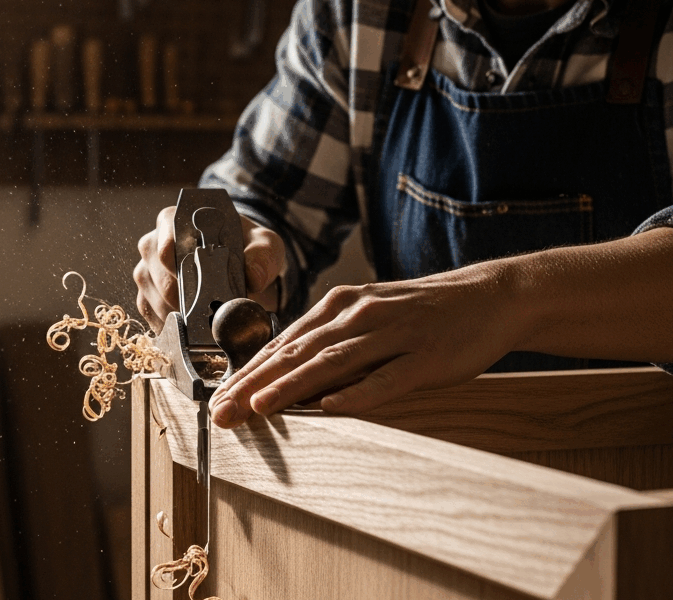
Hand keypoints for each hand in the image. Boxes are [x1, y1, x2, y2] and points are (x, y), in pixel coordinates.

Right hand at [134, 206, 285, 331]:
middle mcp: (153, 244)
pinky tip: (192, 328)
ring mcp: (146, 272)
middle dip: (187, 298)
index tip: (198, 281)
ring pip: (154, 299)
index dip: (179, 265)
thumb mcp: (264, 245)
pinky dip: (172, 326)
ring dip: (181, 315)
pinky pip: (151, 316)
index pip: (166, 242)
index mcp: (176, 221)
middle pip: (159, 277)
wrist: (236, 266)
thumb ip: (263, 256)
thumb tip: (253, 277)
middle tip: (212, 308)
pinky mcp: (145, 296)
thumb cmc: (244, 247)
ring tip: (207, 319)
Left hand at [208, 263, 528, 427]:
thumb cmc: (422, 314)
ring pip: (333, 362)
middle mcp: (359, 314)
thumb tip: (283, 371)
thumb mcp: (367, 317)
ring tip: (259, 406)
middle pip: (297, 352)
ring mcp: (393, 333)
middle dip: (254, 383)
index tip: (218, 398)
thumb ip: (328, 340)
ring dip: (292, 386)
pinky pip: (388, 376)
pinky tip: (332, 406)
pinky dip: (359, 392)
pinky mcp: (426, 355)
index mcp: (339, 306)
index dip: (247, 373)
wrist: (489, 296)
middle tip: (222, 411)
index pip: (283, 343)